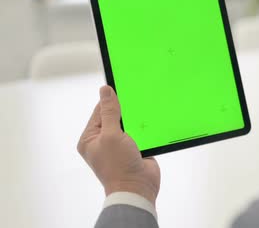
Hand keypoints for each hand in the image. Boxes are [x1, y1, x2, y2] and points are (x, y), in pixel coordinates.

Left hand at [77, 86, 160, 204]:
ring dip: (136, 119)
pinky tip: (152, 121)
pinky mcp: (134, 149)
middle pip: (114, 116)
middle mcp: (103, 141)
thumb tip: (105, 90)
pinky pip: (139, 132)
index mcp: (90, 138)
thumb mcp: (111, 135)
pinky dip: (145, 128)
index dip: (110, 99)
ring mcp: (119, 146)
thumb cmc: (118, 166)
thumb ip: (110, 112)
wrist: (137, 188)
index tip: (122, 86)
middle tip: (137, 97)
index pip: (99, 111)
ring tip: (145, 110)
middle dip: (125, 109)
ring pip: (129, 124)